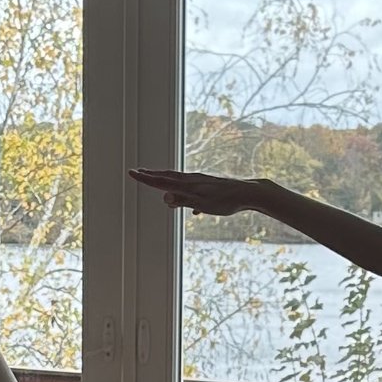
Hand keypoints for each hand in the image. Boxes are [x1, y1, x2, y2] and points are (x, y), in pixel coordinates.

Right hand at [130, 167, 278, 220]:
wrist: (249, 192)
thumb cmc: (226, 200)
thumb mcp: (203, 203)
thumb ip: (184, 200)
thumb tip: (164, 198)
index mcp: (188, 184)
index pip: (162, 181)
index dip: (146, 179)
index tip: (132, 173)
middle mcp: (193, 179)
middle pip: (169, 177)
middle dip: (153, 176)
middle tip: (139, 172)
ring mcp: (202, 182)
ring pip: (180, 181)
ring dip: (167, 182)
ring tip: (159, 182)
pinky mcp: (211, 186)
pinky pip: (193, 190)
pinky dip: (187, 195)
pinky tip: (196, 210)